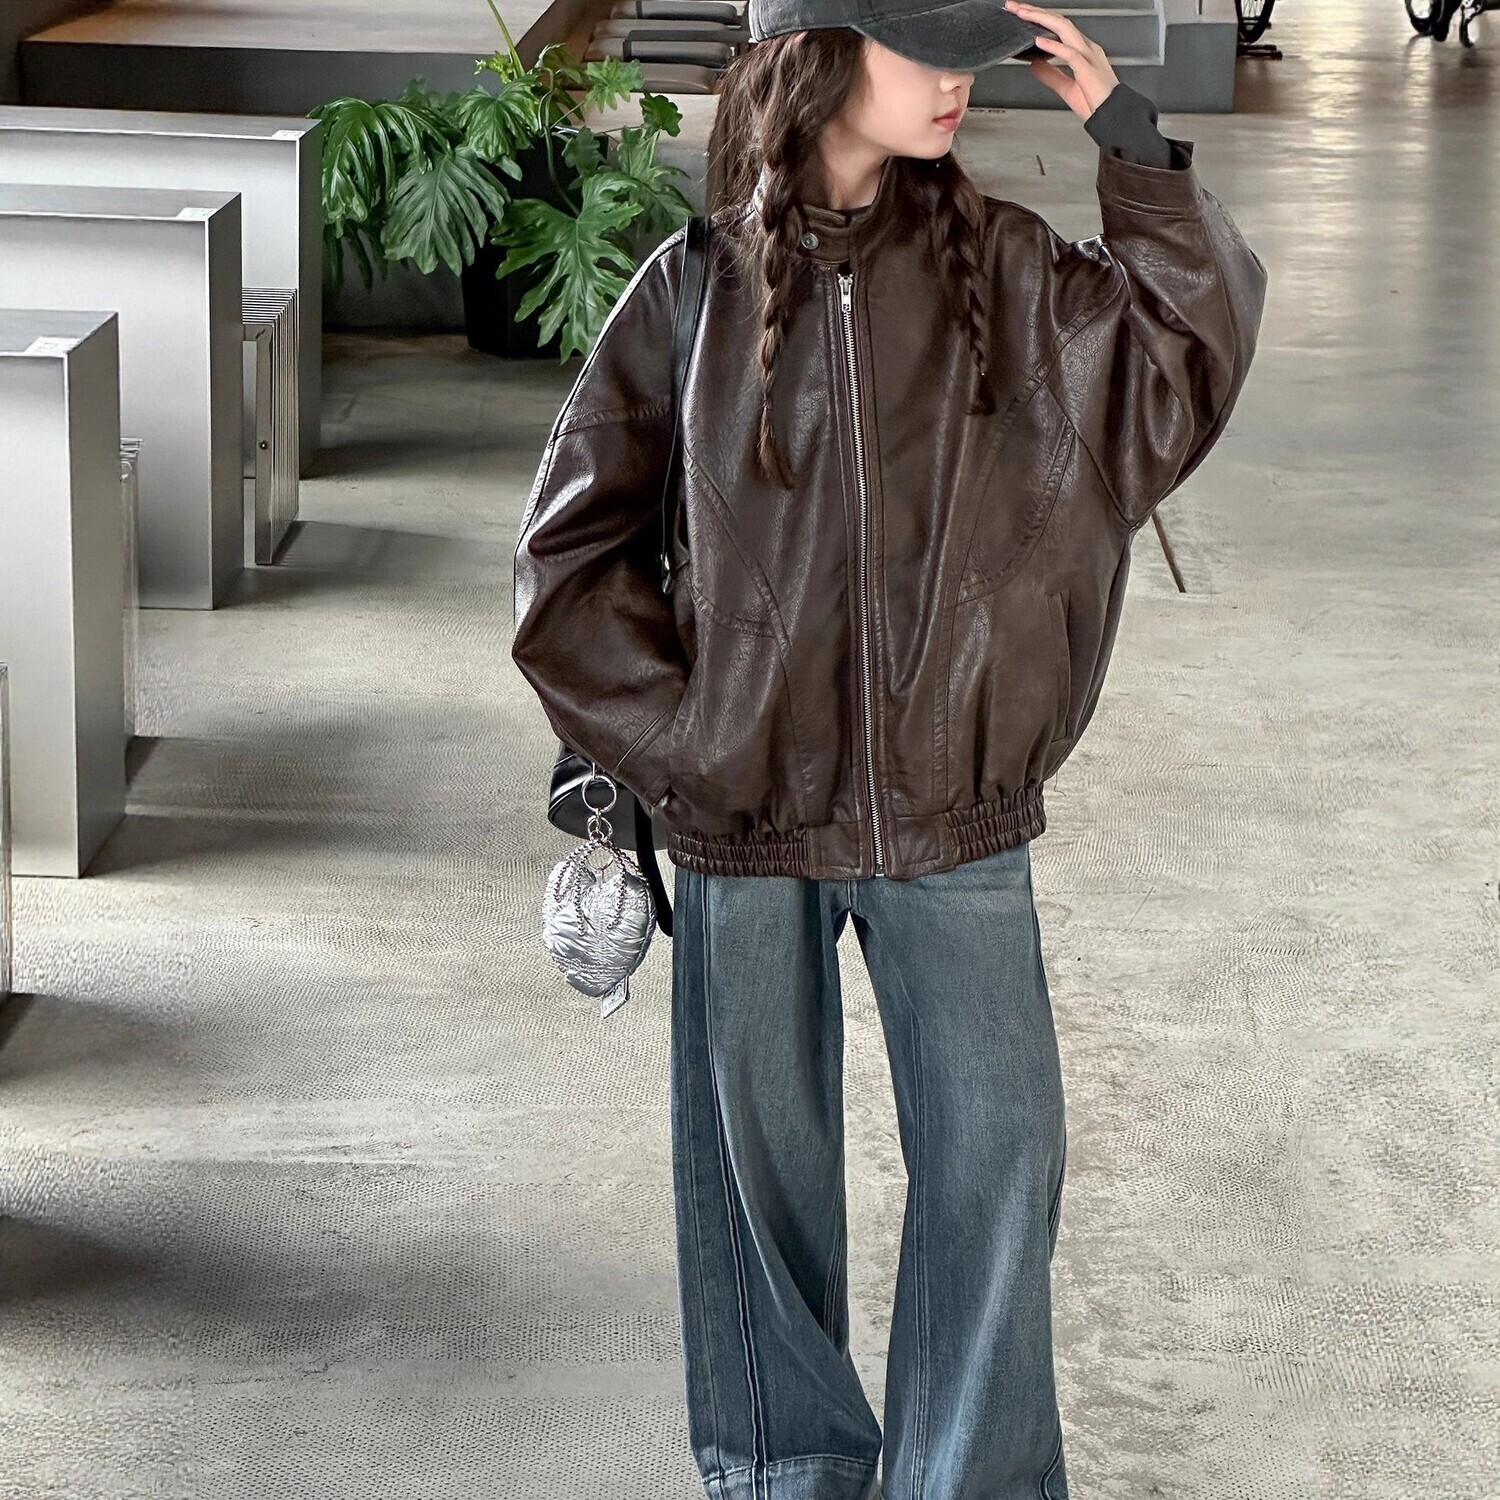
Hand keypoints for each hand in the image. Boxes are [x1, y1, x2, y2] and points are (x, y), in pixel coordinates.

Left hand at [1003, 0, 1119, 121]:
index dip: (1039, 19)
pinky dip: (1053, 46)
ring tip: (1023, 14)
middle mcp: (1086, 48)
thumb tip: (1035, 65)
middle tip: (1014, 7)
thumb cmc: (1096, 104)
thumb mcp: (1067, 88)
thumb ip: (1051, 75)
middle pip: (1059, 21)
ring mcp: (1088, 56)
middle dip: (1036, 13)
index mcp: (1083, 51)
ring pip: (1064, 29)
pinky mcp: (1087, 69)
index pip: (1058, 27)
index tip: (1021, 14)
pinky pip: (1070, 53)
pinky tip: (1039, 41)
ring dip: (1041, 20)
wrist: (1113, 116)